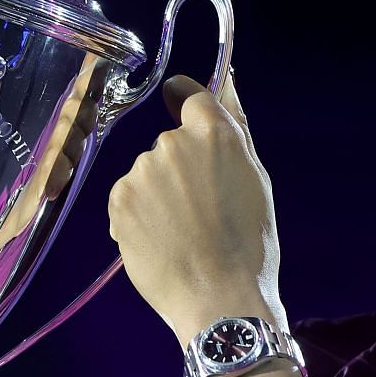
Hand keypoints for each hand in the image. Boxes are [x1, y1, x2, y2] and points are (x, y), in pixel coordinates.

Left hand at [107, 71, 285, 345]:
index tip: (180, 106)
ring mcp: (142, 171)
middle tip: (201, 211)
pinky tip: (162, 242)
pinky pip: (128, 198)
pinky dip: (140, 216)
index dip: (184, 101)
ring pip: (148, 174)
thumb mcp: (255, 181)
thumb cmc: (249, 245)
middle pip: (170, 144)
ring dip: (159, 195)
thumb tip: (228, 79)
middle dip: (180, 170)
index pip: (190, 95)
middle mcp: (173, 144)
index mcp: (215, 135)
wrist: (219, 297)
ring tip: (182, 234)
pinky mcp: (120, 199)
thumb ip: (236, 127)